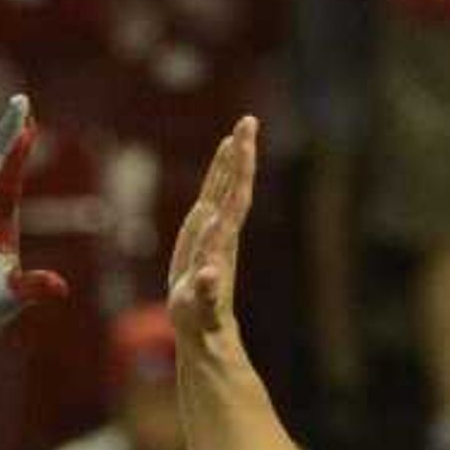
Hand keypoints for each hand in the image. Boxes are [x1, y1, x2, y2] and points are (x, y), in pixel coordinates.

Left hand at [0, 94, 69, 348]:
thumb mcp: (9, 297)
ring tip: (19, 113)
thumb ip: (32, 289)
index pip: (7, 183)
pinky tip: (6, 150)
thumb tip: (59, 288)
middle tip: (21, 100)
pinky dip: (4, 160)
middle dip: (10, 132)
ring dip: (7, 140)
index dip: (16, 155)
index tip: (26, 126)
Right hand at [166, 119, 258, 350]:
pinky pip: (212, 202)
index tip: (243, 139)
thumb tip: (211, 274)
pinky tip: (220, 169)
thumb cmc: (200, 320)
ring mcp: (214, 234)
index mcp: (222, 241)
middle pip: (233, 185)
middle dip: (239, 154)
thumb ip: (206, 290)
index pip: (235, 196)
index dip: (239, 168)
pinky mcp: (204, 239)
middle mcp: (223, 232)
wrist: (204, 329)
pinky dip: (216, 181)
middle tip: (248, 120)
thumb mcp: (200, 307)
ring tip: (236, 135)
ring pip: (224, 190)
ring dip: (230, 162)